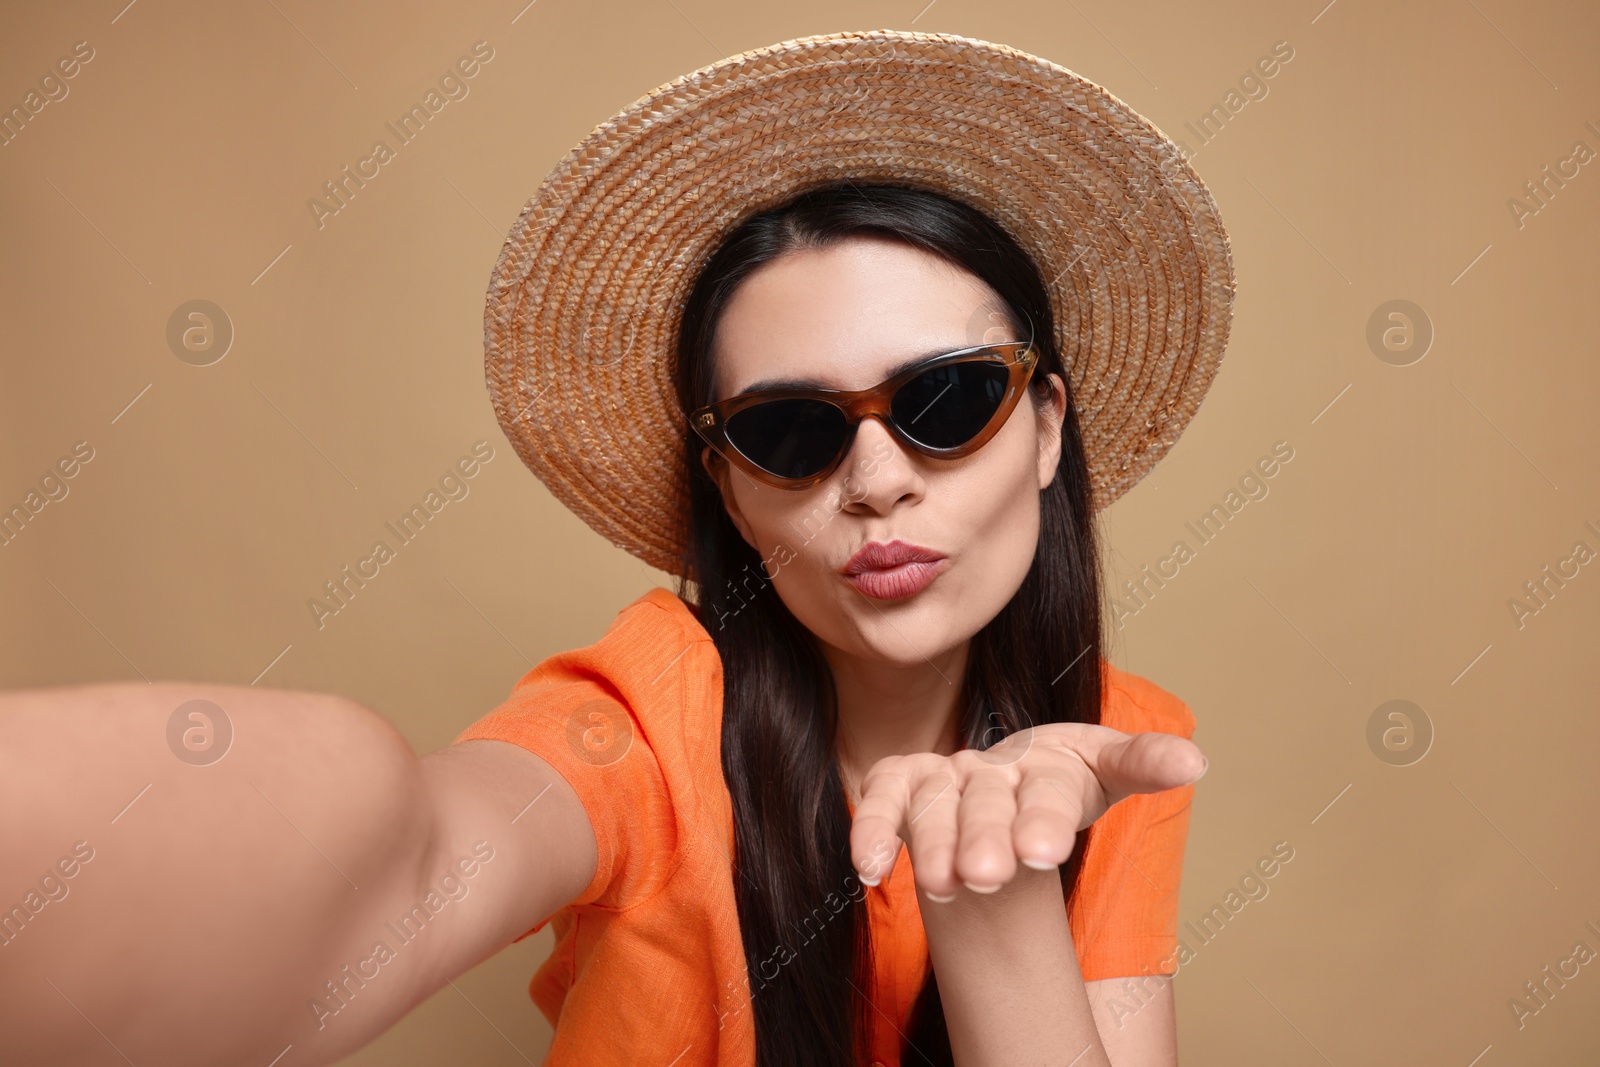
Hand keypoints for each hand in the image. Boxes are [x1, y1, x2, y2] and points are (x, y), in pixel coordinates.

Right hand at [848, 723, 1205, 900]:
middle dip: (985, 836)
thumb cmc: (1060, 782)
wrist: (1006, 778)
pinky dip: (870, 829)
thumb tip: (1196, 760)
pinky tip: (870, 870)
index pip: (1050, 789)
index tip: (1043, 852)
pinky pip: (882, 799)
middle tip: (988, 876)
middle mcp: (993, 766)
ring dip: (933, 842)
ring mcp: (945, 774)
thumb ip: (1143, 764)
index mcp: (1050, 761)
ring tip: (943, 886)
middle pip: (989, 801)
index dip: (1044, 818)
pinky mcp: (902, 783)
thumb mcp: (1104, 773)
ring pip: (933, 804)